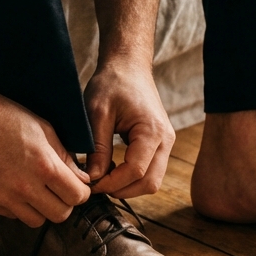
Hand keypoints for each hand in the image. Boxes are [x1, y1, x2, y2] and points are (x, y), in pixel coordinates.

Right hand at [0, 89, 92, 226]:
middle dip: (64, 202)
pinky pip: (12, 215)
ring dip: (41, 208)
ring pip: (36, 220)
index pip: (77, 196)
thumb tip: (81, 178)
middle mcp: (23, 187)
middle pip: (60, 215)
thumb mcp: (43, 129)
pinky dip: (18, 206)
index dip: (81, 190)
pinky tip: (15, 186)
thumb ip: (64, 157)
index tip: (76, 184)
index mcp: (43, 166)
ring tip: (36, 189)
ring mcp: (3, 197)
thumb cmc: (4, 116)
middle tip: (58, 188)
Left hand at [83, 61, 175, 197]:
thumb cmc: (113, 83)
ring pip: (152, 180)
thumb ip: (97, 147)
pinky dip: (131, 176)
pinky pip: (150, 170)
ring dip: (127, 185)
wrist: (128, 65)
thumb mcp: (98, 113)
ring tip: (101, 176)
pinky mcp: (160, 143)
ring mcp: (166, 142)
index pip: (136, 172)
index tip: (90, 183)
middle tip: (95, 185)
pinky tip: (111, 168)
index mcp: (153, 131)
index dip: (111, 183)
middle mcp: (166, 140)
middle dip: (122, 190)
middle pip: (150, 183)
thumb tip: (92, 177)